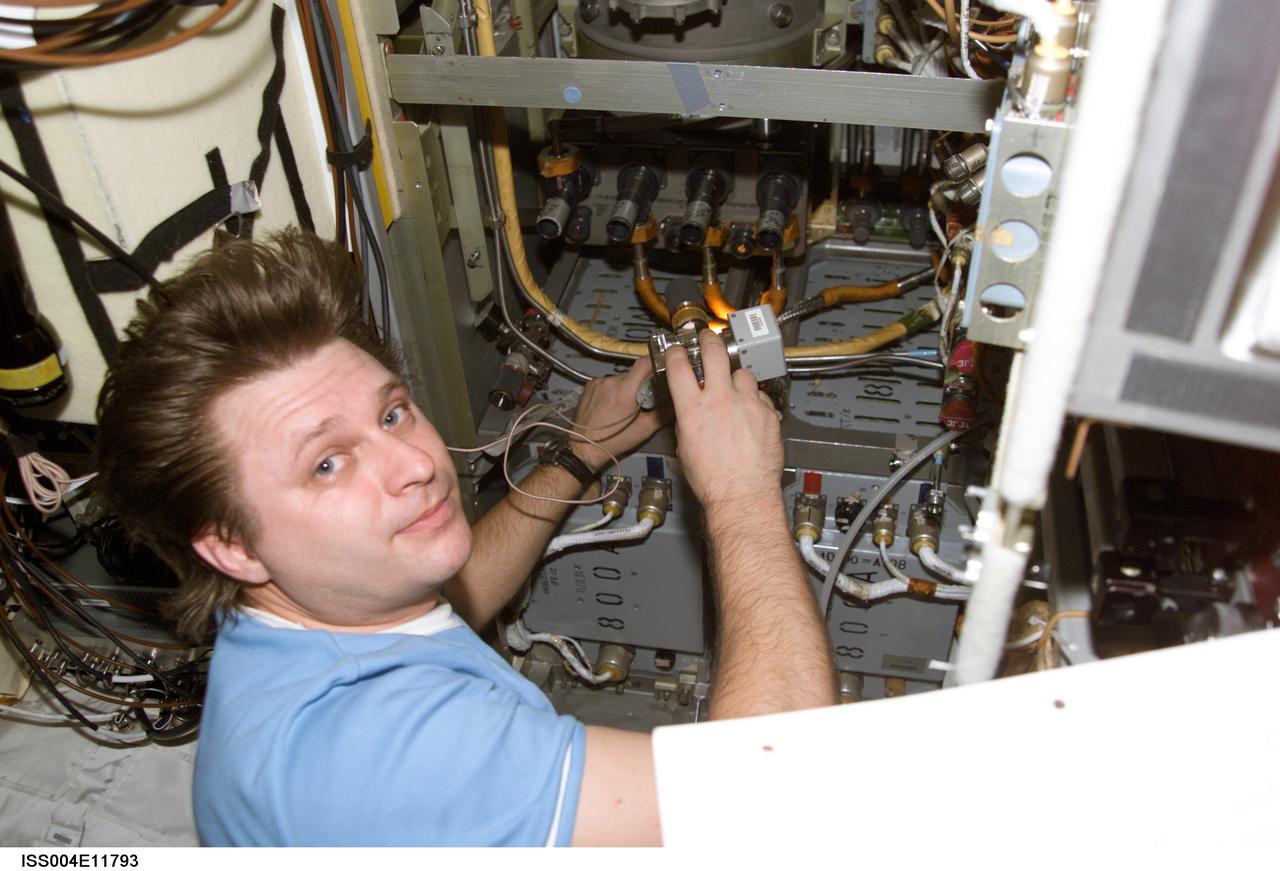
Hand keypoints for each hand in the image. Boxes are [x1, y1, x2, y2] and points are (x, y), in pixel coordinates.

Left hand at [569, 356, 668, 472]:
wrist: (584, 447)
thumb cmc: (615, 440)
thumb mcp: (645, 429)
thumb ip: (664, 411)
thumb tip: (677, 398)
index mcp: (625, 390)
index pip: (645, 362)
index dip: (656, 362)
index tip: (663, 369)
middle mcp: (610, 381)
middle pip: (634, 373)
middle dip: (641, 384)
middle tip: (643, 400)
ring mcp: (598, 382)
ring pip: (621, 379)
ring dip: (626, 388)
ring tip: (624, 406)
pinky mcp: (589, 385)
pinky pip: (608, 382)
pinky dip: (613, 390)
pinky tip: (610, 405)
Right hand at [664, 329, 783, 507]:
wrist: (743, 495)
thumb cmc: (713, 480)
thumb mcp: (686, 447)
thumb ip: (688, 421)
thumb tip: (690, 412)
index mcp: (693, 409)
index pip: (680, 366)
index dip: (677, 352)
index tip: (678, 349)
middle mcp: (720, 400)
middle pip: (714, 353)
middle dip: (709, 341)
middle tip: (708, 339)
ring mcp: (746, 403)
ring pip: (743, 373)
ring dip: (737, 378)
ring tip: (735, 389)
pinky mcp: (767, 412)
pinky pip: (760, 395)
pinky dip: (755, 400)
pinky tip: (751, 413)